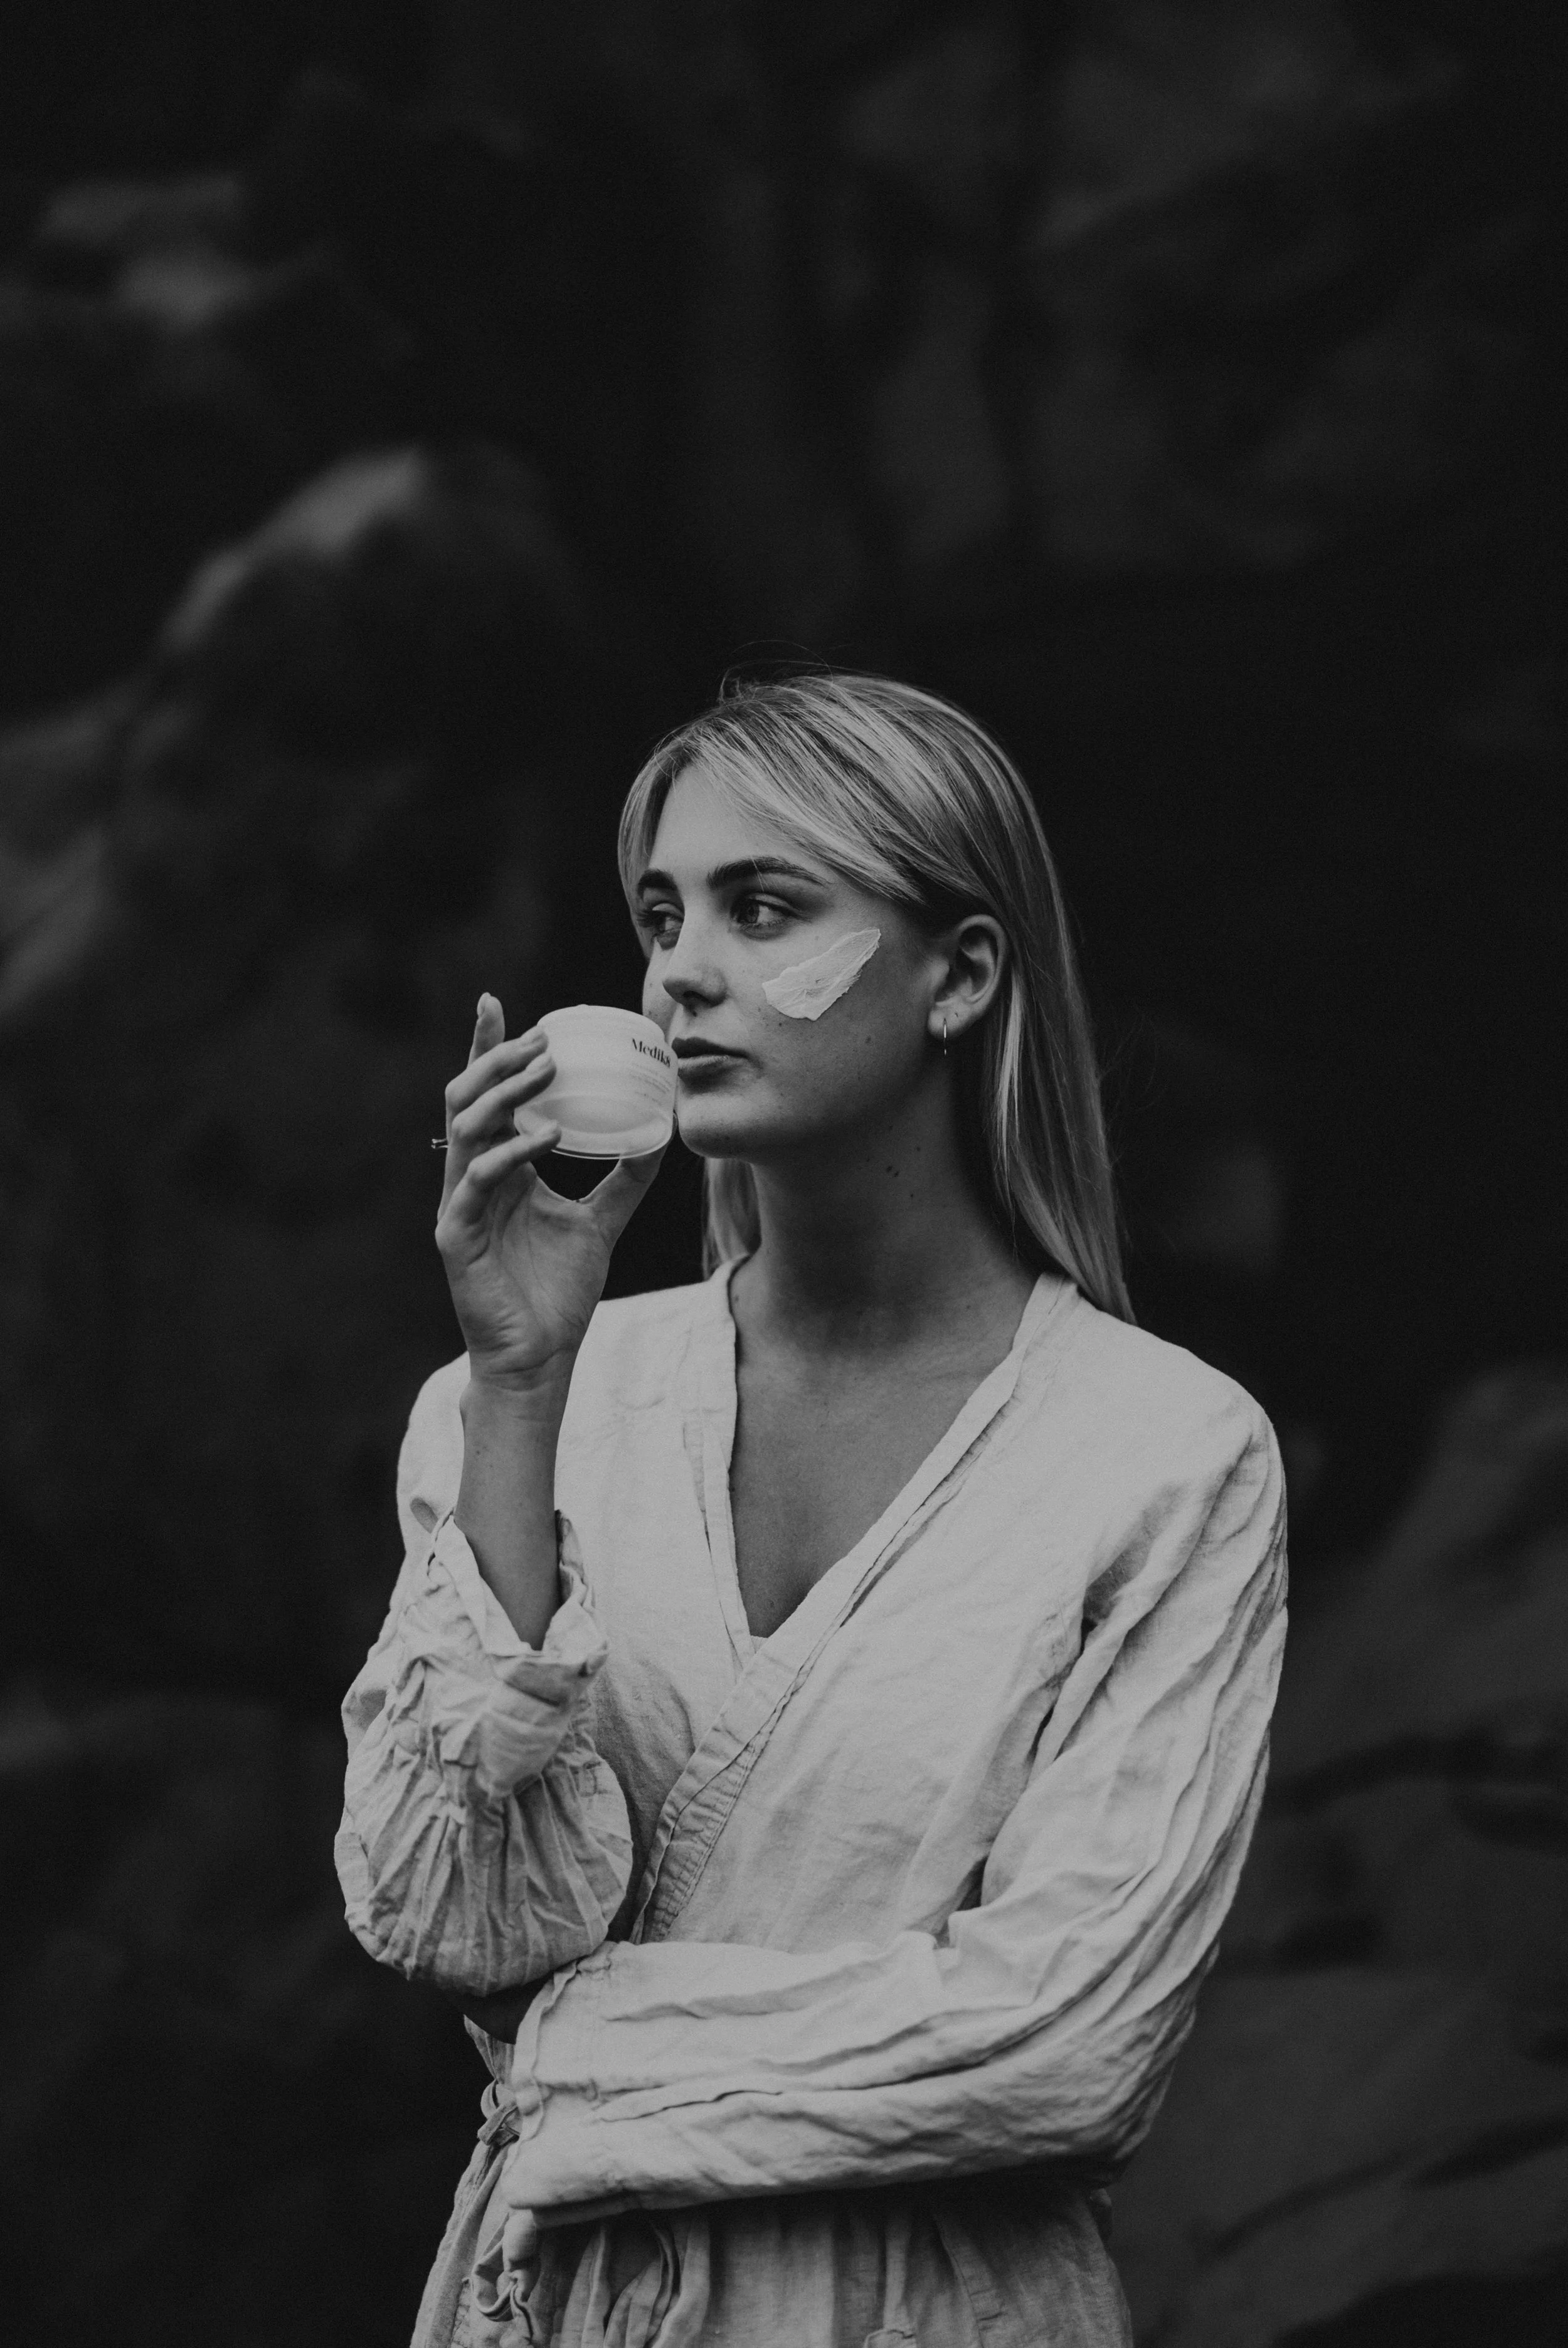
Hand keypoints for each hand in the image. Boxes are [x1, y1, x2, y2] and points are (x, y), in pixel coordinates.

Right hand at [435, 995, 665, 1397]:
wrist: (541, 1356)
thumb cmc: (559, 1292)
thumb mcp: (603, 1221)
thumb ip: (626, 1177)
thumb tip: (661, 1134)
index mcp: (500, 1168)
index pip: (488, 1095)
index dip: (488, 1048)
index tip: (497, 1003)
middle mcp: (473, 1177)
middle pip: (468, 1097)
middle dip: (500, 1059)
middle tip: (544, 1038)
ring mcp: (460, 1204)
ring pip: (465, 1127)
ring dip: (504, 1092)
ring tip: (546, 1069)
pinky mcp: (457, 1235)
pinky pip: (476, 1180)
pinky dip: (510, 1152)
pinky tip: (547, 1136)